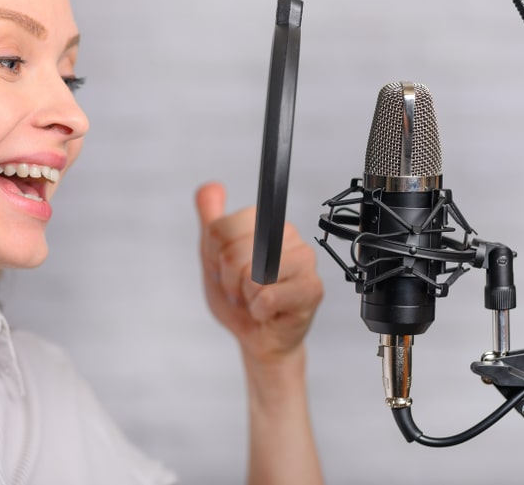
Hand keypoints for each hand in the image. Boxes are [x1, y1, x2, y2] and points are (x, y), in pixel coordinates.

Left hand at [195, 182, 322, 363]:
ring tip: (256, 300)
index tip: (224, 271)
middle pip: (233, 252)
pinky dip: (259, 311)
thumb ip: (210, 222)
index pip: (221, 229)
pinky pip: (267, 297)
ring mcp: (304, 259)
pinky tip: (269, 312)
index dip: (214, 258)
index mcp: (263, 221)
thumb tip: (211, 185)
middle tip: (241, 290)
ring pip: (251, 275)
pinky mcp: (312, 288)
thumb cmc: (239, 298)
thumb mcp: (214, 258)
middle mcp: (288, 234)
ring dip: (245, 297)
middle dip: (228, 281)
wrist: (258, 337)